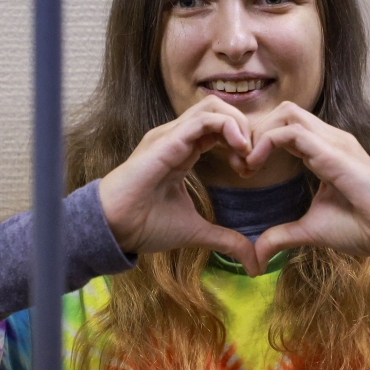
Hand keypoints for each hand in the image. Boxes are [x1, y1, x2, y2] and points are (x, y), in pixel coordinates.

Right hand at [98, 96, 259, 275]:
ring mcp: (171, 135)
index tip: (248, 170)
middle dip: (245, 129)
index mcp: (183, 150)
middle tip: (252, 160)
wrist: (115, 229)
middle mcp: (177, 137)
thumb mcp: (196, 232)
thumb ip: (226, 240)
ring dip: (239, 126)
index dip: (242, 143)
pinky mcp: (168, 140)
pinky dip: (229, 127)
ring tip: (247, 154)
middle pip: (220, 108)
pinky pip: (203, 119)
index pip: (219, 127)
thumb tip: (253, 262)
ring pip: (214, 106)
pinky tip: (239, 149)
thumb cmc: (145, 225)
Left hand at [247, 102, 369, 271]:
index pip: (286, 128)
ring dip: (259, 134)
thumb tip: (258, 254)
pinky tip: (255, 164)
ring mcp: (333, 141)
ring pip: (286, 113)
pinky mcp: (333, 151)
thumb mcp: (309, 231)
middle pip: (283, 112)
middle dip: (256, 132)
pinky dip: (266, 142)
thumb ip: (282, 236)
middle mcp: (329, 139)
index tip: (244, 171)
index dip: (260, 143)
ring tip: (247, 164)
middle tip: (241, 164)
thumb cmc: (360, 228)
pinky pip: (291, 132)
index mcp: (324, 150)